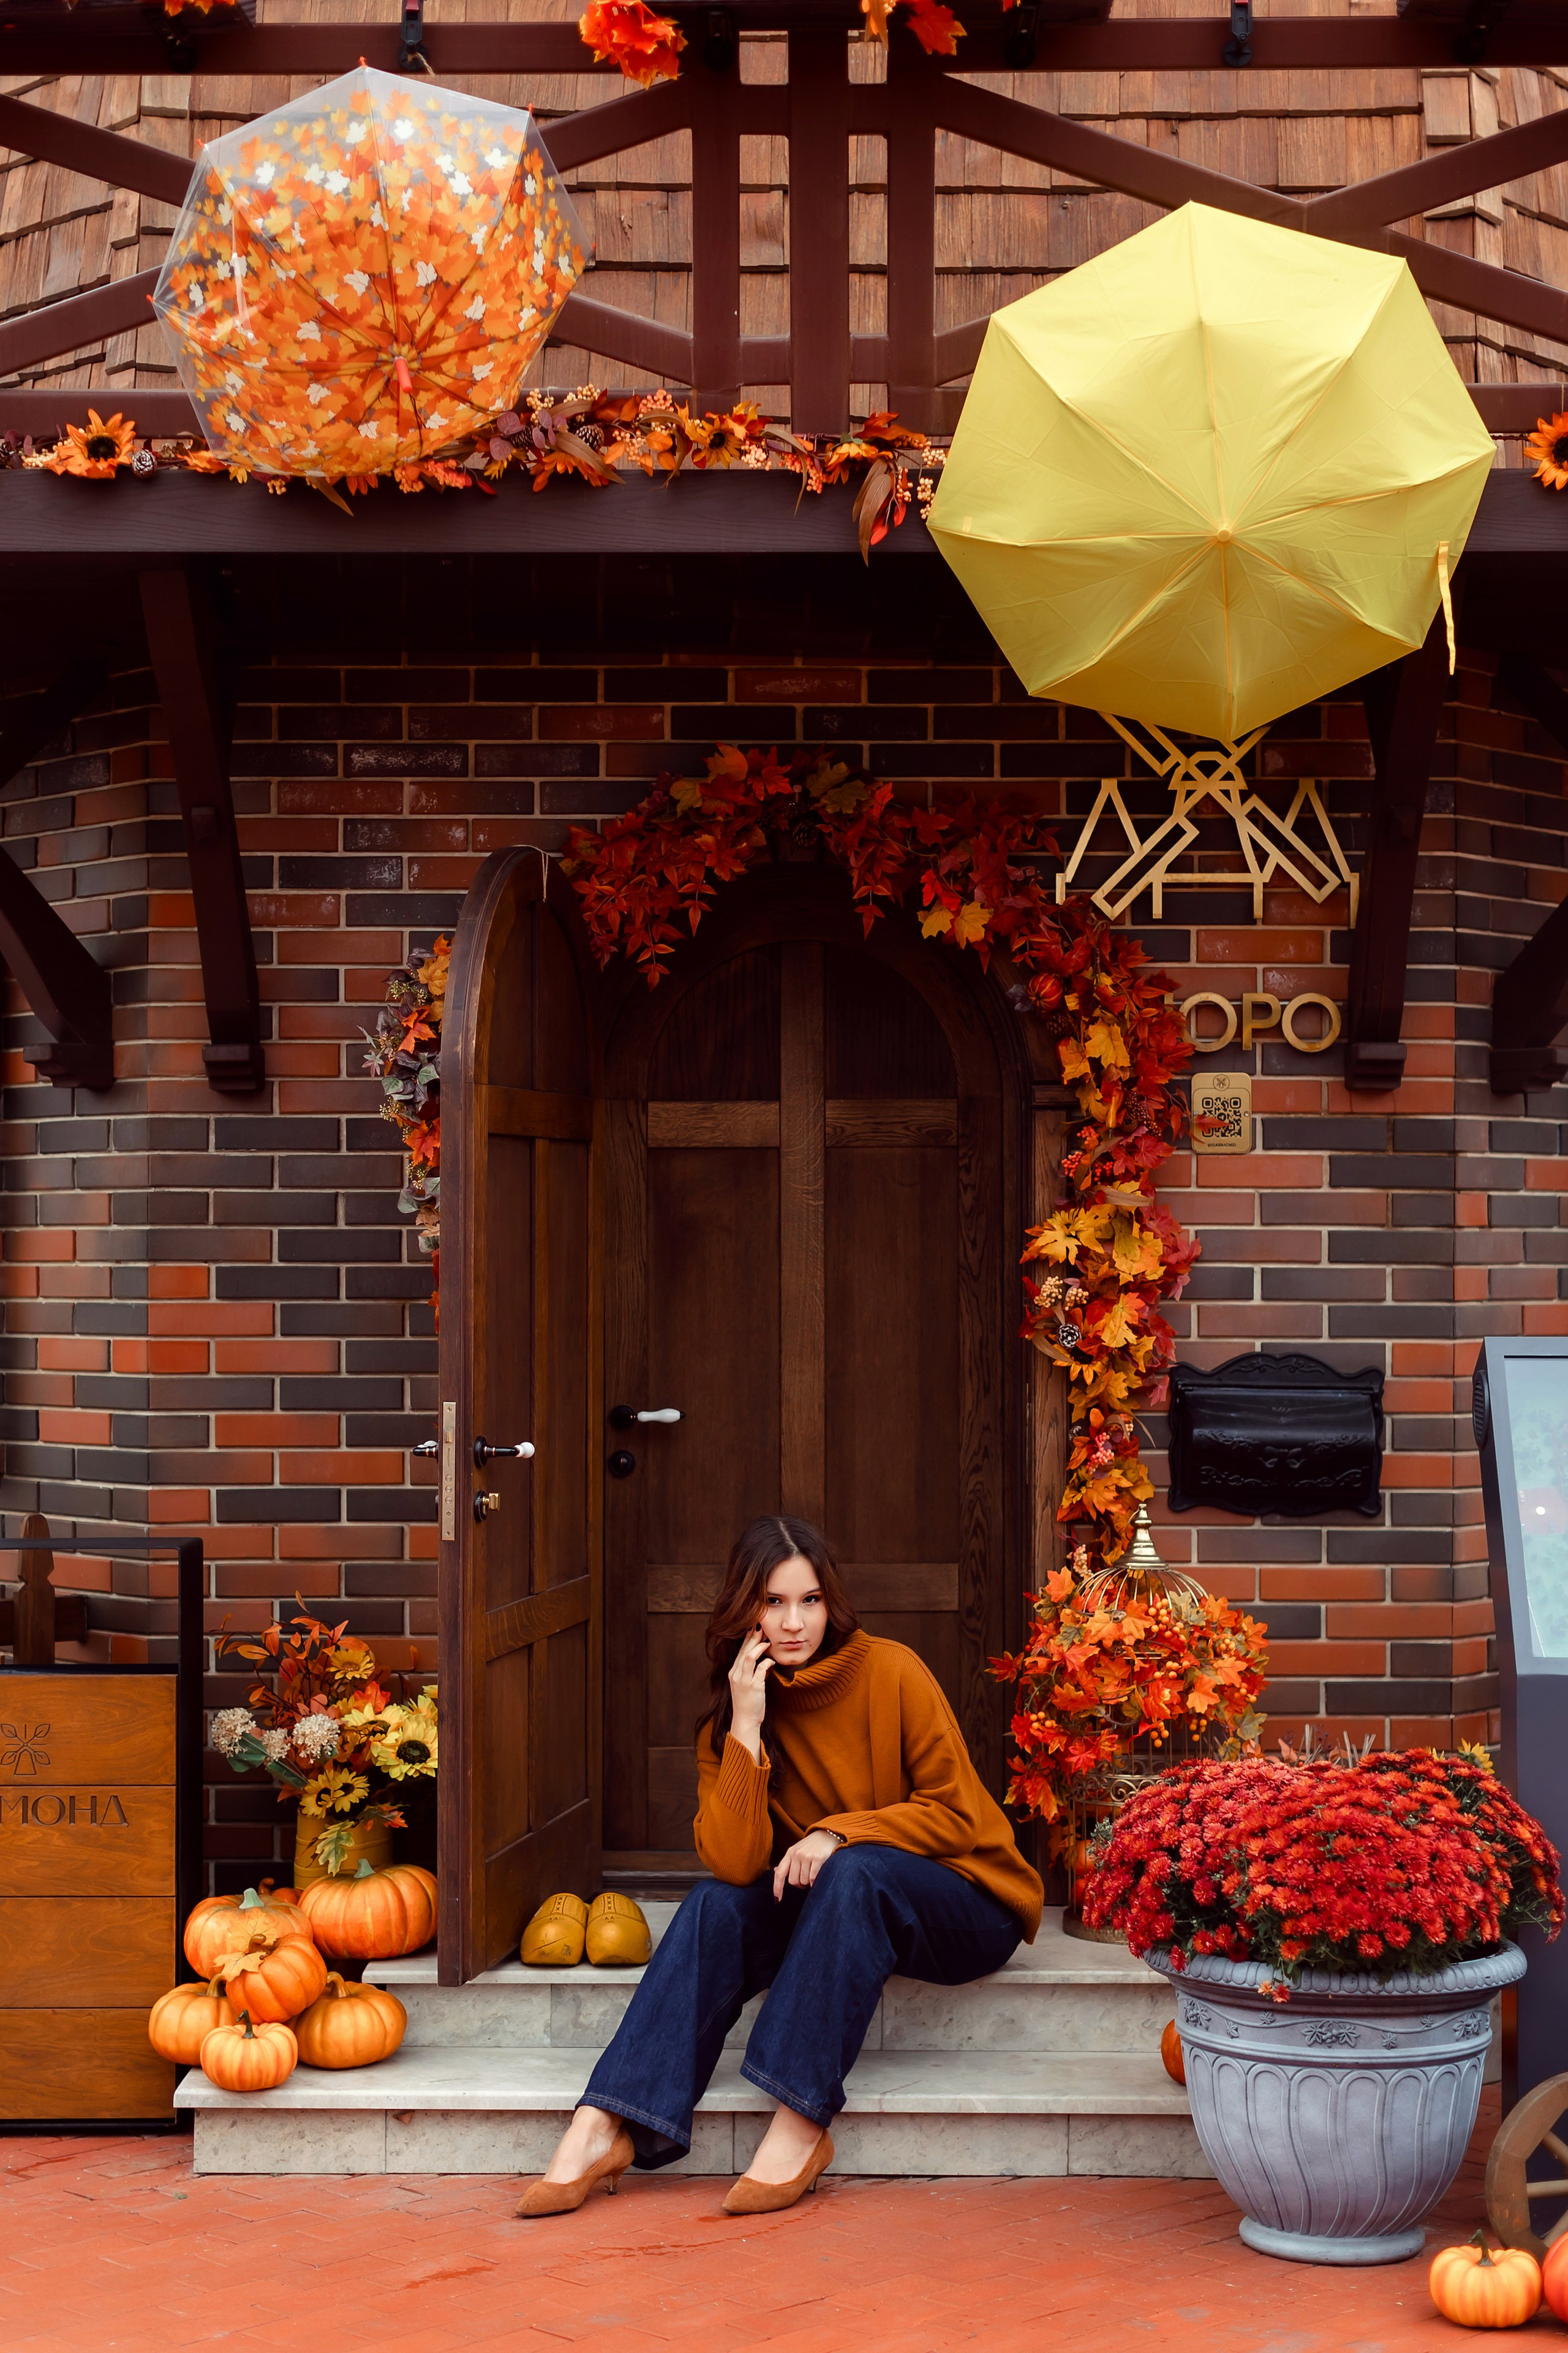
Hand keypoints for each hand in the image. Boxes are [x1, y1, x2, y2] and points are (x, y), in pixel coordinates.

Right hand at [727, 1625, 772, 1756]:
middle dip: (752, 1637)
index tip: (753, 1627)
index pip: (740, 1651)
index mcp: (733, 1672)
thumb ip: (754, 1673)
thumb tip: (764, 1663)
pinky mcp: (753, 1687)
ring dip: (758, 1646)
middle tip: (760, 1625)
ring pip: (749, 1657)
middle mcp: (736, 1674)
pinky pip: (759, 1669)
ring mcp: (743, 1680)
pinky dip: (766, 1662)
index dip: (747, 1638)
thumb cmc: (748, 1703)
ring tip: (767, 1640)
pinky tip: (772, 1660)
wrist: (745, 1720)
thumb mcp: (748, 1685)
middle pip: (743, 1650)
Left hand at [773, 1829, 842, 1900]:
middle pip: (793, 1881)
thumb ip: (788, 1862)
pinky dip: (816, 1882)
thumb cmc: (813, 1845)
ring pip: (804, 1881)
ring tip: (814, 1873)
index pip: (779, 1873)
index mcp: (789, 1853)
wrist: (829, 1833)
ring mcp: (806, 1856)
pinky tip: (819, 1876)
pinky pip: (813, 1879)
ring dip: (809, 1883)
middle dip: (800, 1885)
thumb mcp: (798, 1850)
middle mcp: (796, 1854)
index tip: (777, 1901)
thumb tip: (775, 1870)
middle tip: (807, 1880)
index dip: (777, 1888)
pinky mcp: (817, 1858)